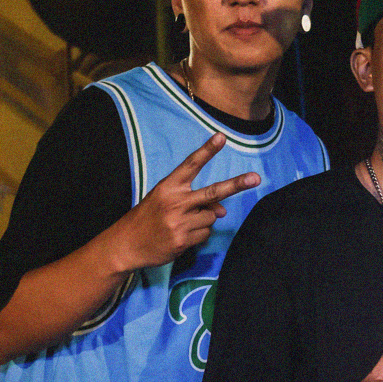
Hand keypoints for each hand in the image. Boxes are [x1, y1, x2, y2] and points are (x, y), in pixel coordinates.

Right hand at [105, 133, 260, 271]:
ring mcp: (180, 222)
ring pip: (211, 217)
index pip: (191, 164)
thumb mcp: (166, 202)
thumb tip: (221, 211)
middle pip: (213, 192)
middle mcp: (175, 202)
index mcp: (168, 187)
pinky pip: (205, 234)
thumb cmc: (148, 218)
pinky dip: (198, 234)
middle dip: (236, 184)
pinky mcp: (183, 241)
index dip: (207, 150)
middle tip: (255, 178)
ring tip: (182, 223)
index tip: (221, 137)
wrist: (126, 244)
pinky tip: (181, 235)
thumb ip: (193, 201)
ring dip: (204, 220)